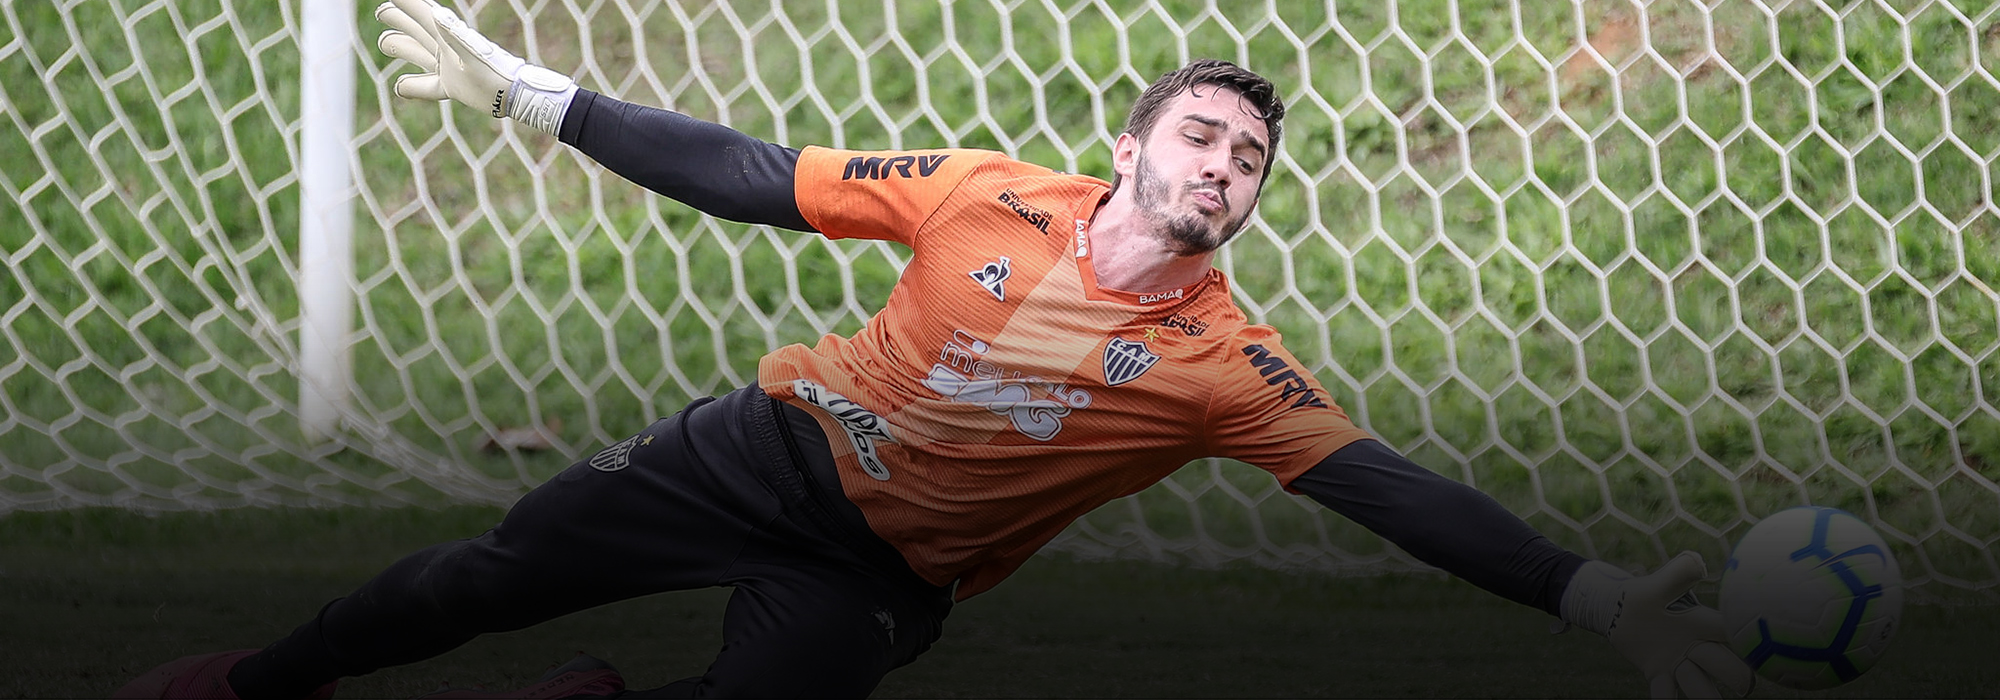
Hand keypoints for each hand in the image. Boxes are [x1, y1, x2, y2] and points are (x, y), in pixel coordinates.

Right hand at [373, 0, 574, 133]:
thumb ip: (452, 35)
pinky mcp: (454, 86)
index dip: (404, 4)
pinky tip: (400, 88)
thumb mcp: (471, 54)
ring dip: (402, 47)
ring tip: (385, 42)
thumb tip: (434, 12)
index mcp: (447, 36)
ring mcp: (449, 67)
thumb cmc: (494, 74)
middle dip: (398, 20)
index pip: (420, 13)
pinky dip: (413, 86)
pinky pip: (427, 86)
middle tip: (383, 12)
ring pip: (418, 54)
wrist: (515, 96)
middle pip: (416, 30)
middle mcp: (446, 49)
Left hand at [1562, 552, 1754, 698]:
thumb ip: (1680, 571)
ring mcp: (1679, 663)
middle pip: (1723, 664)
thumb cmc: (1646, 593)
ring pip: (1700, 685)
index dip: (1749, 639)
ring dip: (1708, 697)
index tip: (1769, 650)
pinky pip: (1665, 693)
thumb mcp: (1662, 581)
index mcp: (1702, 623)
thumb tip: (1697, 562)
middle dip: (1737, 675)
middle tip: (1746, 686)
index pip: (1731, 631)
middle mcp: (1697, 646)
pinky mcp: (1658, 674)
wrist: (1617, 608)